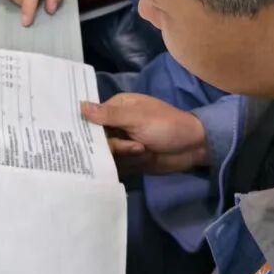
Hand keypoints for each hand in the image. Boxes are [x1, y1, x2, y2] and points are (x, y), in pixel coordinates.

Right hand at [82, 94, 207, 174]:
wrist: (193, 148)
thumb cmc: (167, 125)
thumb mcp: (138, 118)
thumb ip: (109, 115)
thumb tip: (80, 106)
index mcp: (117, 108)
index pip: (91, 119)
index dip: (89, 130)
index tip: (89, 139)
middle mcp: (116, 125)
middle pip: (98, 140)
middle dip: (115, 146)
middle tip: (135, 146)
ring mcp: (123, 144)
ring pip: (107, 155)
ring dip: (125, 156)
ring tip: (143, 152)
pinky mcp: (130, 160)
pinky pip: (116, 166)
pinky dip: (126, 166)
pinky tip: (140, 162)